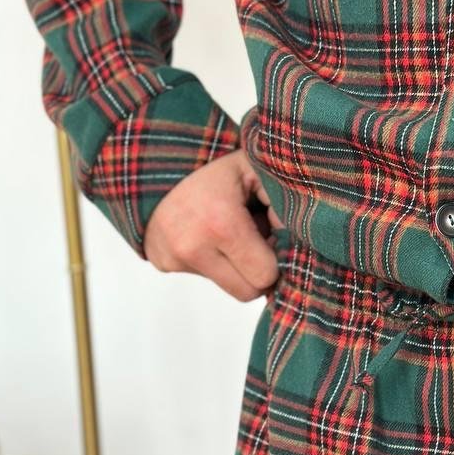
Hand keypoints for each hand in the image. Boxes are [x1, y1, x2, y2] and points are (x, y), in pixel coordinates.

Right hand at [144, 149, 284, 301]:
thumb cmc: (220, 167)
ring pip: (227, 286)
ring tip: (229, 232)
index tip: (272, 237)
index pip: (265, 277)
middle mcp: (192, 247)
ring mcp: (173, 258)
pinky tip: (207, 233)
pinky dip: (213, 261)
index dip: (275, 260)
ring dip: (235, 266)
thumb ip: (283, 207)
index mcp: (221, 224)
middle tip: (255, 240)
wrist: (163, 162)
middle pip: (247, 292)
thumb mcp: (258, 173)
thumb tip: (291, 244)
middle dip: (257, 270)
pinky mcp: (162, 262)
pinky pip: (204, 276)